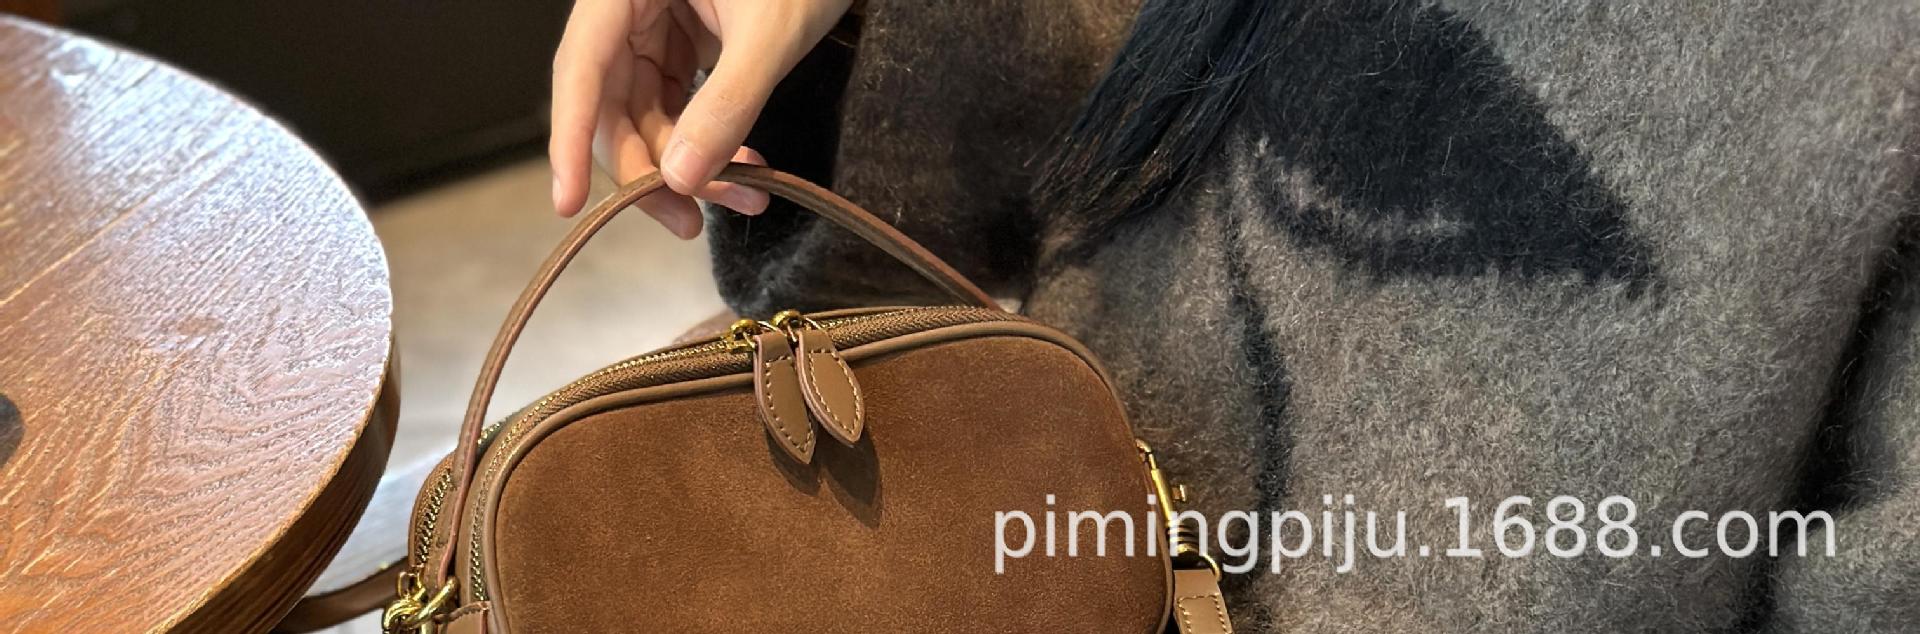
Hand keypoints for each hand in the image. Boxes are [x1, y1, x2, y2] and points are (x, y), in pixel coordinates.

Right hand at [549, 0, 852, 237]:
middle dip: (648, 169)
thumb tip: (680, 179)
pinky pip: (677, 106)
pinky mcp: (684, 42)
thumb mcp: (770, 33)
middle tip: (687, 223)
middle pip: (611, 103)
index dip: (570, 138)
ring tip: (745, 198)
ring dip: (687, 166)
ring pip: (646, 114)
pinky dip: (706, 143)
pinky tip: (742, 169)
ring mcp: (656, 25)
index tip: (566, 204)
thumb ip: (727, 103)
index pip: (581, 68)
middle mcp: (629, 6)